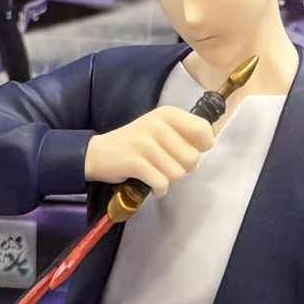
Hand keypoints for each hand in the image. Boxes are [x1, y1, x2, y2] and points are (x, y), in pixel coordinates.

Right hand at [84, 106, 214, 195]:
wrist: (98, 154)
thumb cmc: (135, 144)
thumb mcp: (159, 130)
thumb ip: (184, 134)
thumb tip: (205, 147)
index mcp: (167, 114)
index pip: (203, 130)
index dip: (202, 147)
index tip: (188, 151)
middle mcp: (157, 125)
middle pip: (192, 158)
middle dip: (182, 168)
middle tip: (166, 165)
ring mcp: (144, 143)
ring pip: (177, 173)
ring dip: (168, 179)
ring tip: (155, 172)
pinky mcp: (134, 162)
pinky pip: (161, 183)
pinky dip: (159, 189)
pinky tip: (151, 184)